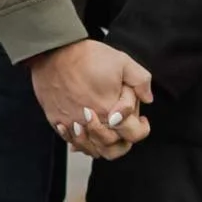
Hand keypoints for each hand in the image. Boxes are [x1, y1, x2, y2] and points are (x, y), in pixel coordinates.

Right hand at [30, 40, 152, 157]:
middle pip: (113, 149)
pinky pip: (71, 141)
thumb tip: (148, 98)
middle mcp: (91, 124)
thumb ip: (141, 81)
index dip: (142, 128)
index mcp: (110, 112)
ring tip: (106, 130)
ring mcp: (72, 124)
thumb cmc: (87, 57)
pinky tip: (85, 130)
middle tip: (124, 127)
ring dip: (101, 143)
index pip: (133, 135)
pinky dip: (80, 141)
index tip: (141, 120)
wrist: (53, 52)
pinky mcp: (56, 121)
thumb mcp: (122, 62)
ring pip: (91, 149)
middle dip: (123, 140)